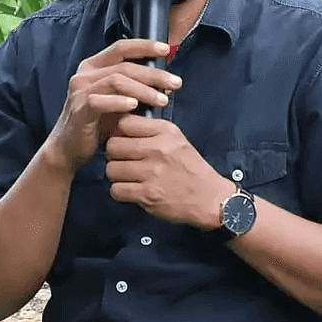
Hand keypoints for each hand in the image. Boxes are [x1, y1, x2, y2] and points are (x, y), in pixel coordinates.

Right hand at [47, 39, 181, 171]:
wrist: (70, 148)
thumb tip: (165, 83)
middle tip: (175, 83)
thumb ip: (135, 89)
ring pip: (115, 81)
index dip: (144, 46)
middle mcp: (84, 75)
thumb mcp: (117, 101)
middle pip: (124, 66)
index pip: (120, 48)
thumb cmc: (97, 123)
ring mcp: (80, 91)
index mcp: (93, 67)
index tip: (166, 49)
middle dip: (153, 74)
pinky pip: (100, 101)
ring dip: (143, 90)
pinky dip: (119, 102)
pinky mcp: (79, 109)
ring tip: (162, 100)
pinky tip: (135, 106)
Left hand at [104, 113, 232, 228]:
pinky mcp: (148, 195)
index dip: (118, 132)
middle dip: (114, 155)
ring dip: (116, 175)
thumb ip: (151, 132)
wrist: (210, 199)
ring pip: (111, 168)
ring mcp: (152, 173)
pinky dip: (120, 192)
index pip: (124, 122)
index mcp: (165, 132)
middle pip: (113, 145)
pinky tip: (131, 190)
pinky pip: (116, 190)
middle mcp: (158, 149)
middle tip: (123, 161)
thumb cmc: (191, 169)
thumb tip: (119, 127)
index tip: (122, 140)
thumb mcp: (177, 140)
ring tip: (128, 177)